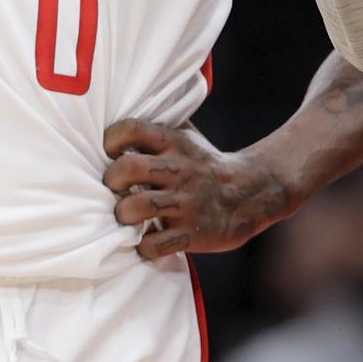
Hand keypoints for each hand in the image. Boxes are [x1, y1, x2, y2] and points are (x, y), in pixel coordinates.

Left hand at [102, 119, 294, 259]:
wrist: (251, 193)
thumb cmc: (207, 164)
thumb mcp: (188, 138)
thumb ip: (159, 128)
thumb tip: (121, 115)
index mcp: (175, 143)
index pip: (131, 128)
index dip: (112, 140)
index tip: (111, 153)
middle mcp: (179, 170)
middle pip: (127, 168)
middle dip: (111, 180)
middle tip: (116, 189)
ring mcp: (186, 203)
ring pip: (138, 207)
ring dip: (123, 214)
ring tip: (126, 216)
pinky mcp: (192, 233)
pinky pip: (156, 244)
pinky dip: (144, 247)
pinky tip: (146, 240)